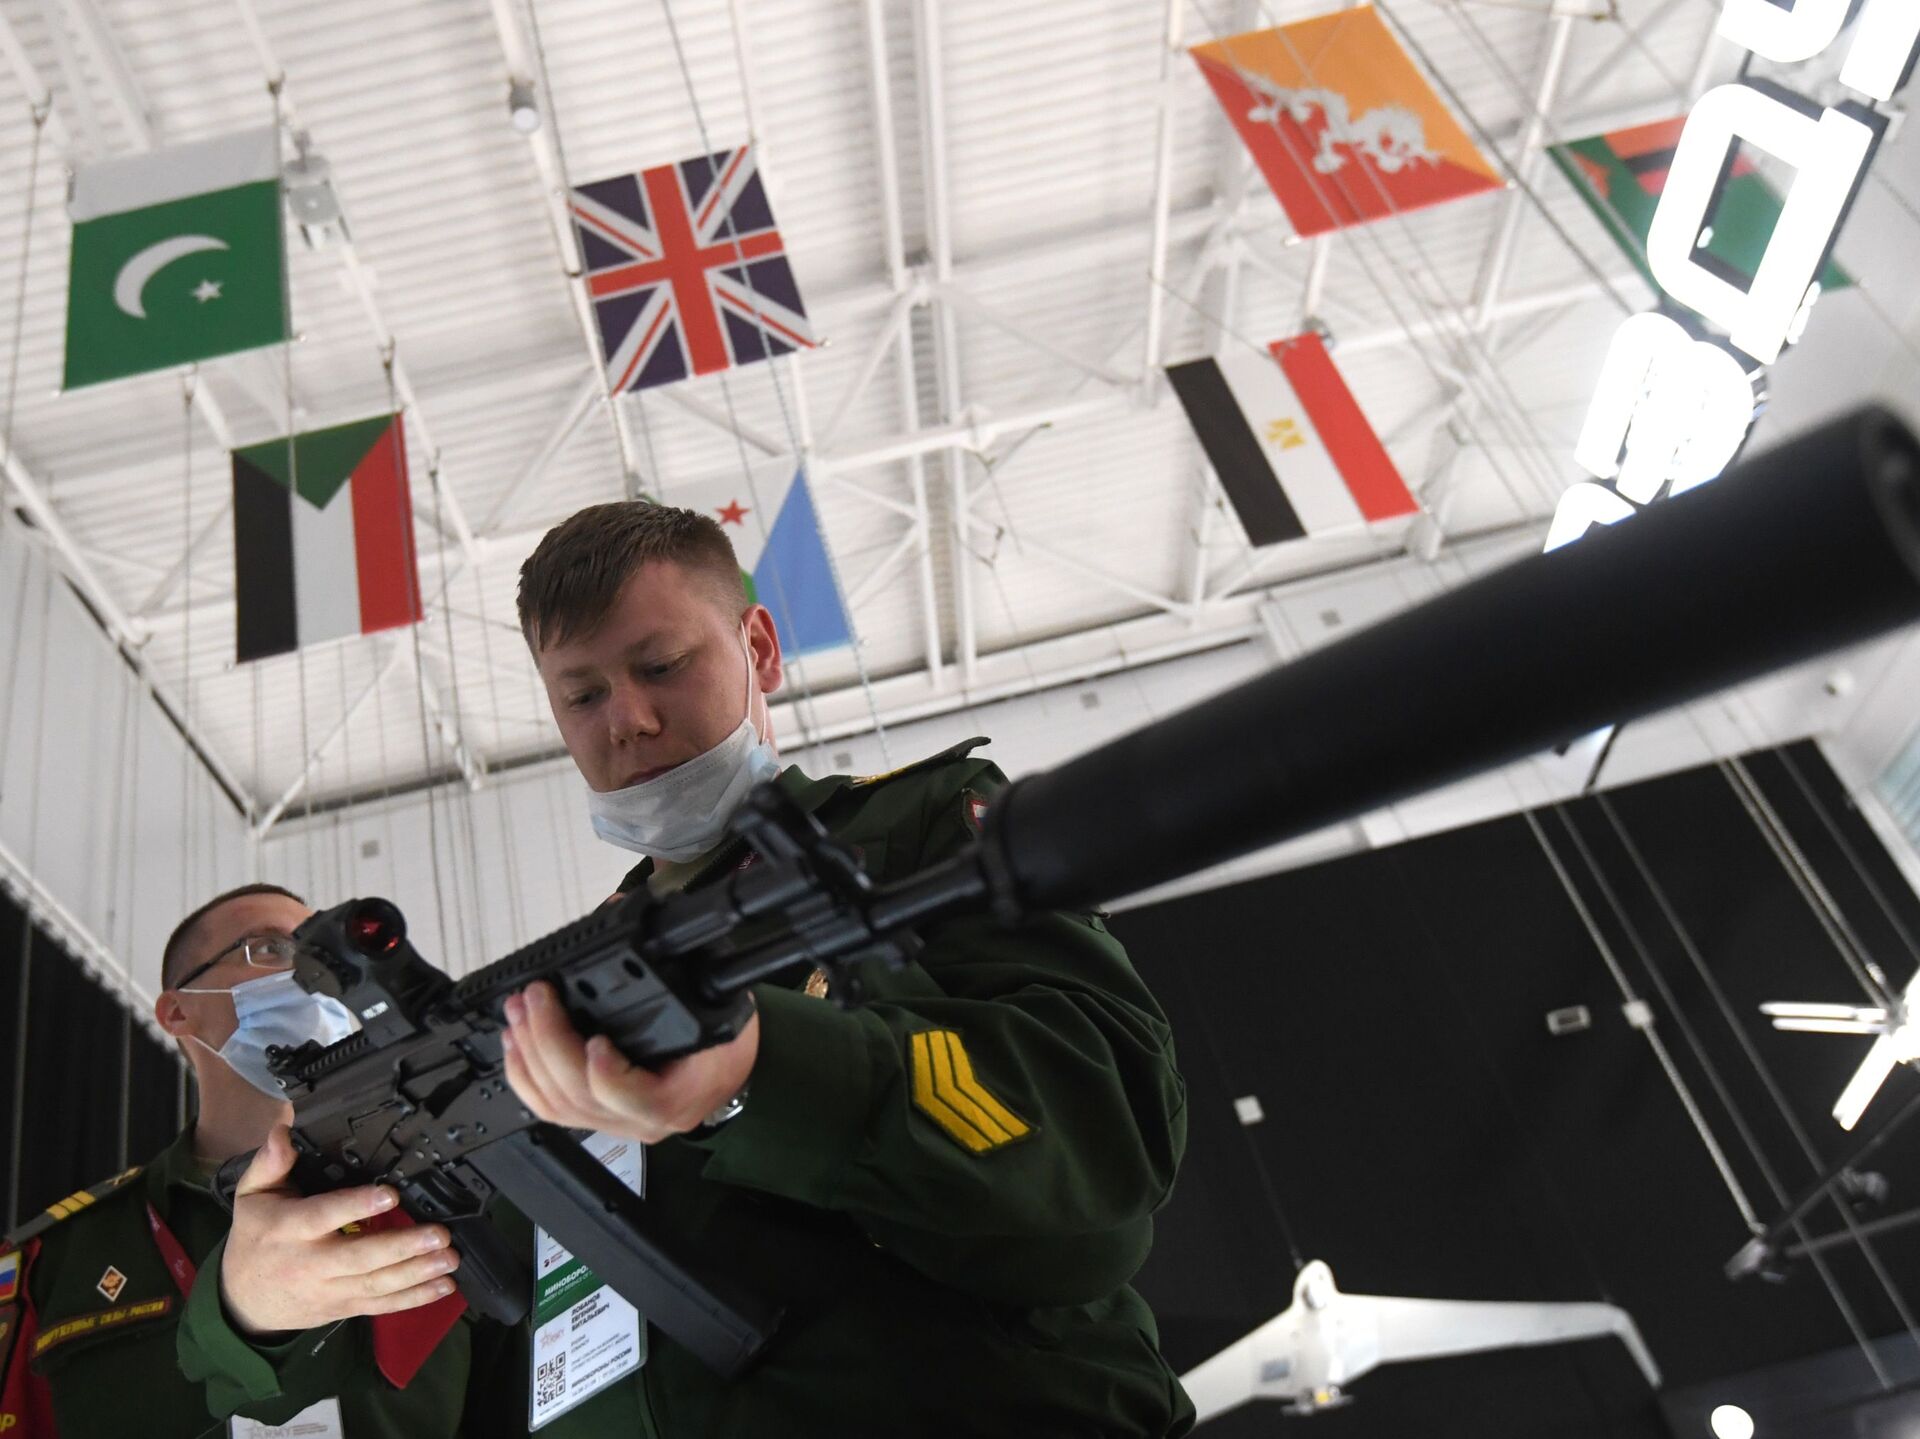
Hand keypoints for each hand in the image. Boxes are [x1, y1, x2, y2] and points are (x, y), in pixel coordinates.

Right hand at [219, 1124, 460, 1335]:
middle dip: (403, 1246)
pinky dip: (414, 1298)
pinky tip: (443, 1286)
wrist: (244, 1300)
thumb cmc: (256, 1238)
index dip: (357, 1205)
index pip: (324, 1216)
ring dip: (418, 1272)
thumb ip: (270, 1163)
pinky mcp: (344, 1306)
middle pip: (361, 1257)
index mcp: (290, 1229)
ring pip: (377, 1283)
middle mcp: (312, 1263)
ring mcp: (331, 1289)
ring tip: (450, 1257)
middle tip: (439, 1233)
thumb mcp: (251, 1196)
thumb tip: (283, 1130)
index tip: (391, 1194)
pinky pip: (381, 1305)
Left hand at [502, 981, 758, 1143]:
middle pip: (581, 1097)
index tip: (594, 1040)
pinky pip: (550, 1109)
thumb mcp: (718, 996)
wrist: (725, 1072)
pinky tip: (516, 1044)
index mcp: (679, 1094)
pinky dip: (526, 1075)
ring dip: (529, 1056)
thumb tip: (616, 908)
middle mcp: (642, 1118)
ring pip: (558, 1105)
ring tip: (518, 1013)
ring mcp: (613, 1122)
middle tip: (534, 998)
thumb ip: (675, 958)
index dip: (608, 1075)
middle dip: (548, 1043)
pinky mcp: (593, 1118)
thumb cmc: (723, 1038)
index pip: (636, 1099)